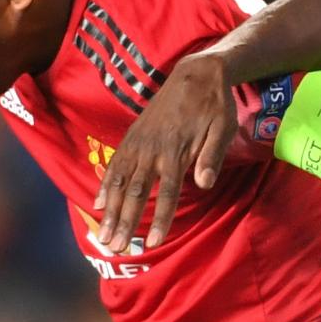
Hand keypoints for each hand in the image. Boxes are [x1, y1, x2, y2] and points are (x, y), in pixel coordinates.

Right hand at [95, 53, 237, 252]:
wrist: (196, 73)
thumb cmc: (215, 105)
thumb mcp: (223, 128)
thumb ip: (212, 156)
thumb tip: (205, 184)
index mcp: (176, 150)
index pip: (167, 193)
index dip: (160, 220)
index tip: (153, 243)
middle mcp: (153, 149)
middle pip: (136, 193)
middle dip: (126, 223)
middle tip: (117, 248)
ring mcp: (139, 143)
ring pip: (120, 182)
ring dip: (111, 211)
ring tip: (103, 236)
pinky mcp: (133, 137)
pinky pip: (114, 164)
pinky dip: (105, 185)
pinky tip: (97, 205)